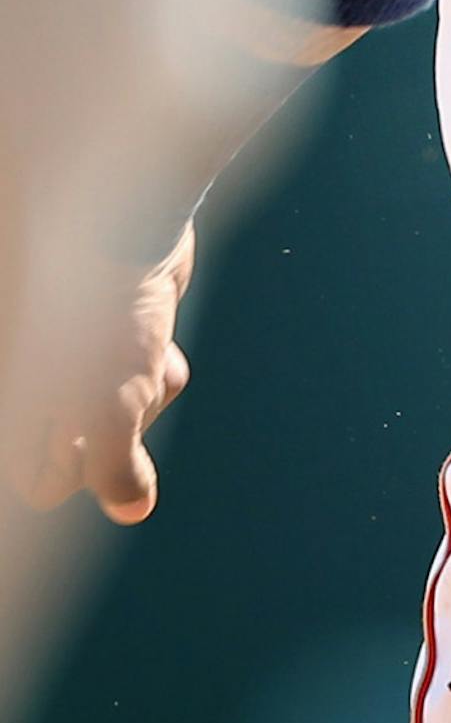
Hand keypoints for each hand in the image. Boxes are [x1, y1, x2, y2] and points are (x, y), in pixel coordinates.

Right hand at [12, 226, 195, 524]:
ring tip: (141, 355)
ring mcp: (73, 356)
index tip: (85, 434)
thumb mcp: (107, 403)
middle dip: (119, 430)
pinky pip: (144, 377)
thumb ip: (113, 466)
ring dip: (145, 395)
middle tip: (120, 386)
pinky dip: (158, 367)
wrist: (129, 214)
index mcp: (21, 399)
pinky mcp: (116, 334)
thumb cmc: (101, 311)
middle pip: (87, 452)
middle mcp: (37, 378)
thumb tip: (133, 508)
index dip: (71, 470)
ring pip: (124, 414)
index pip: (39, 485)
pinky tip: (158, 341)